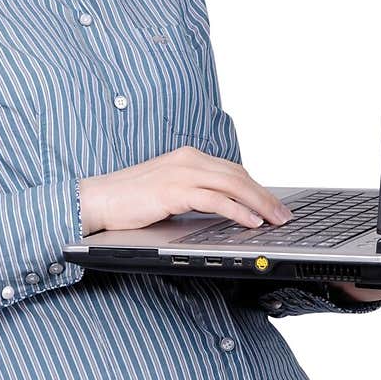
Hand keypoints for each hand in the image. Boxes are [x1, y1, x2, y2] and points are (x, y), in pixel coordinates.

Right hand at [78, 147, 293, 235]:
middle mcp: (188, 159)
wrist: (97, 199)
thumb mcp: (167, 192)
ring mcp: (181, 172)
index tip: (273, 205)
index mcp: (187, 157)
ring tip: (275, 220)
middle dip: (265, 196)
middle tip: (284, 215)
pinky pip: (215, 199)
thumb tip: (221, 210)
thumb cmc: (128, 199)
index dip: (257, 188)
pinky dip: (238, 210)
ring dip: (259, 204)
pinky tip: (250, 222)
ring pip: (233, 185)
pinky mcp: (174, 190)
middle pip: (239, 175)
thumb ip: (193, 194)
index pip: (232, 170)